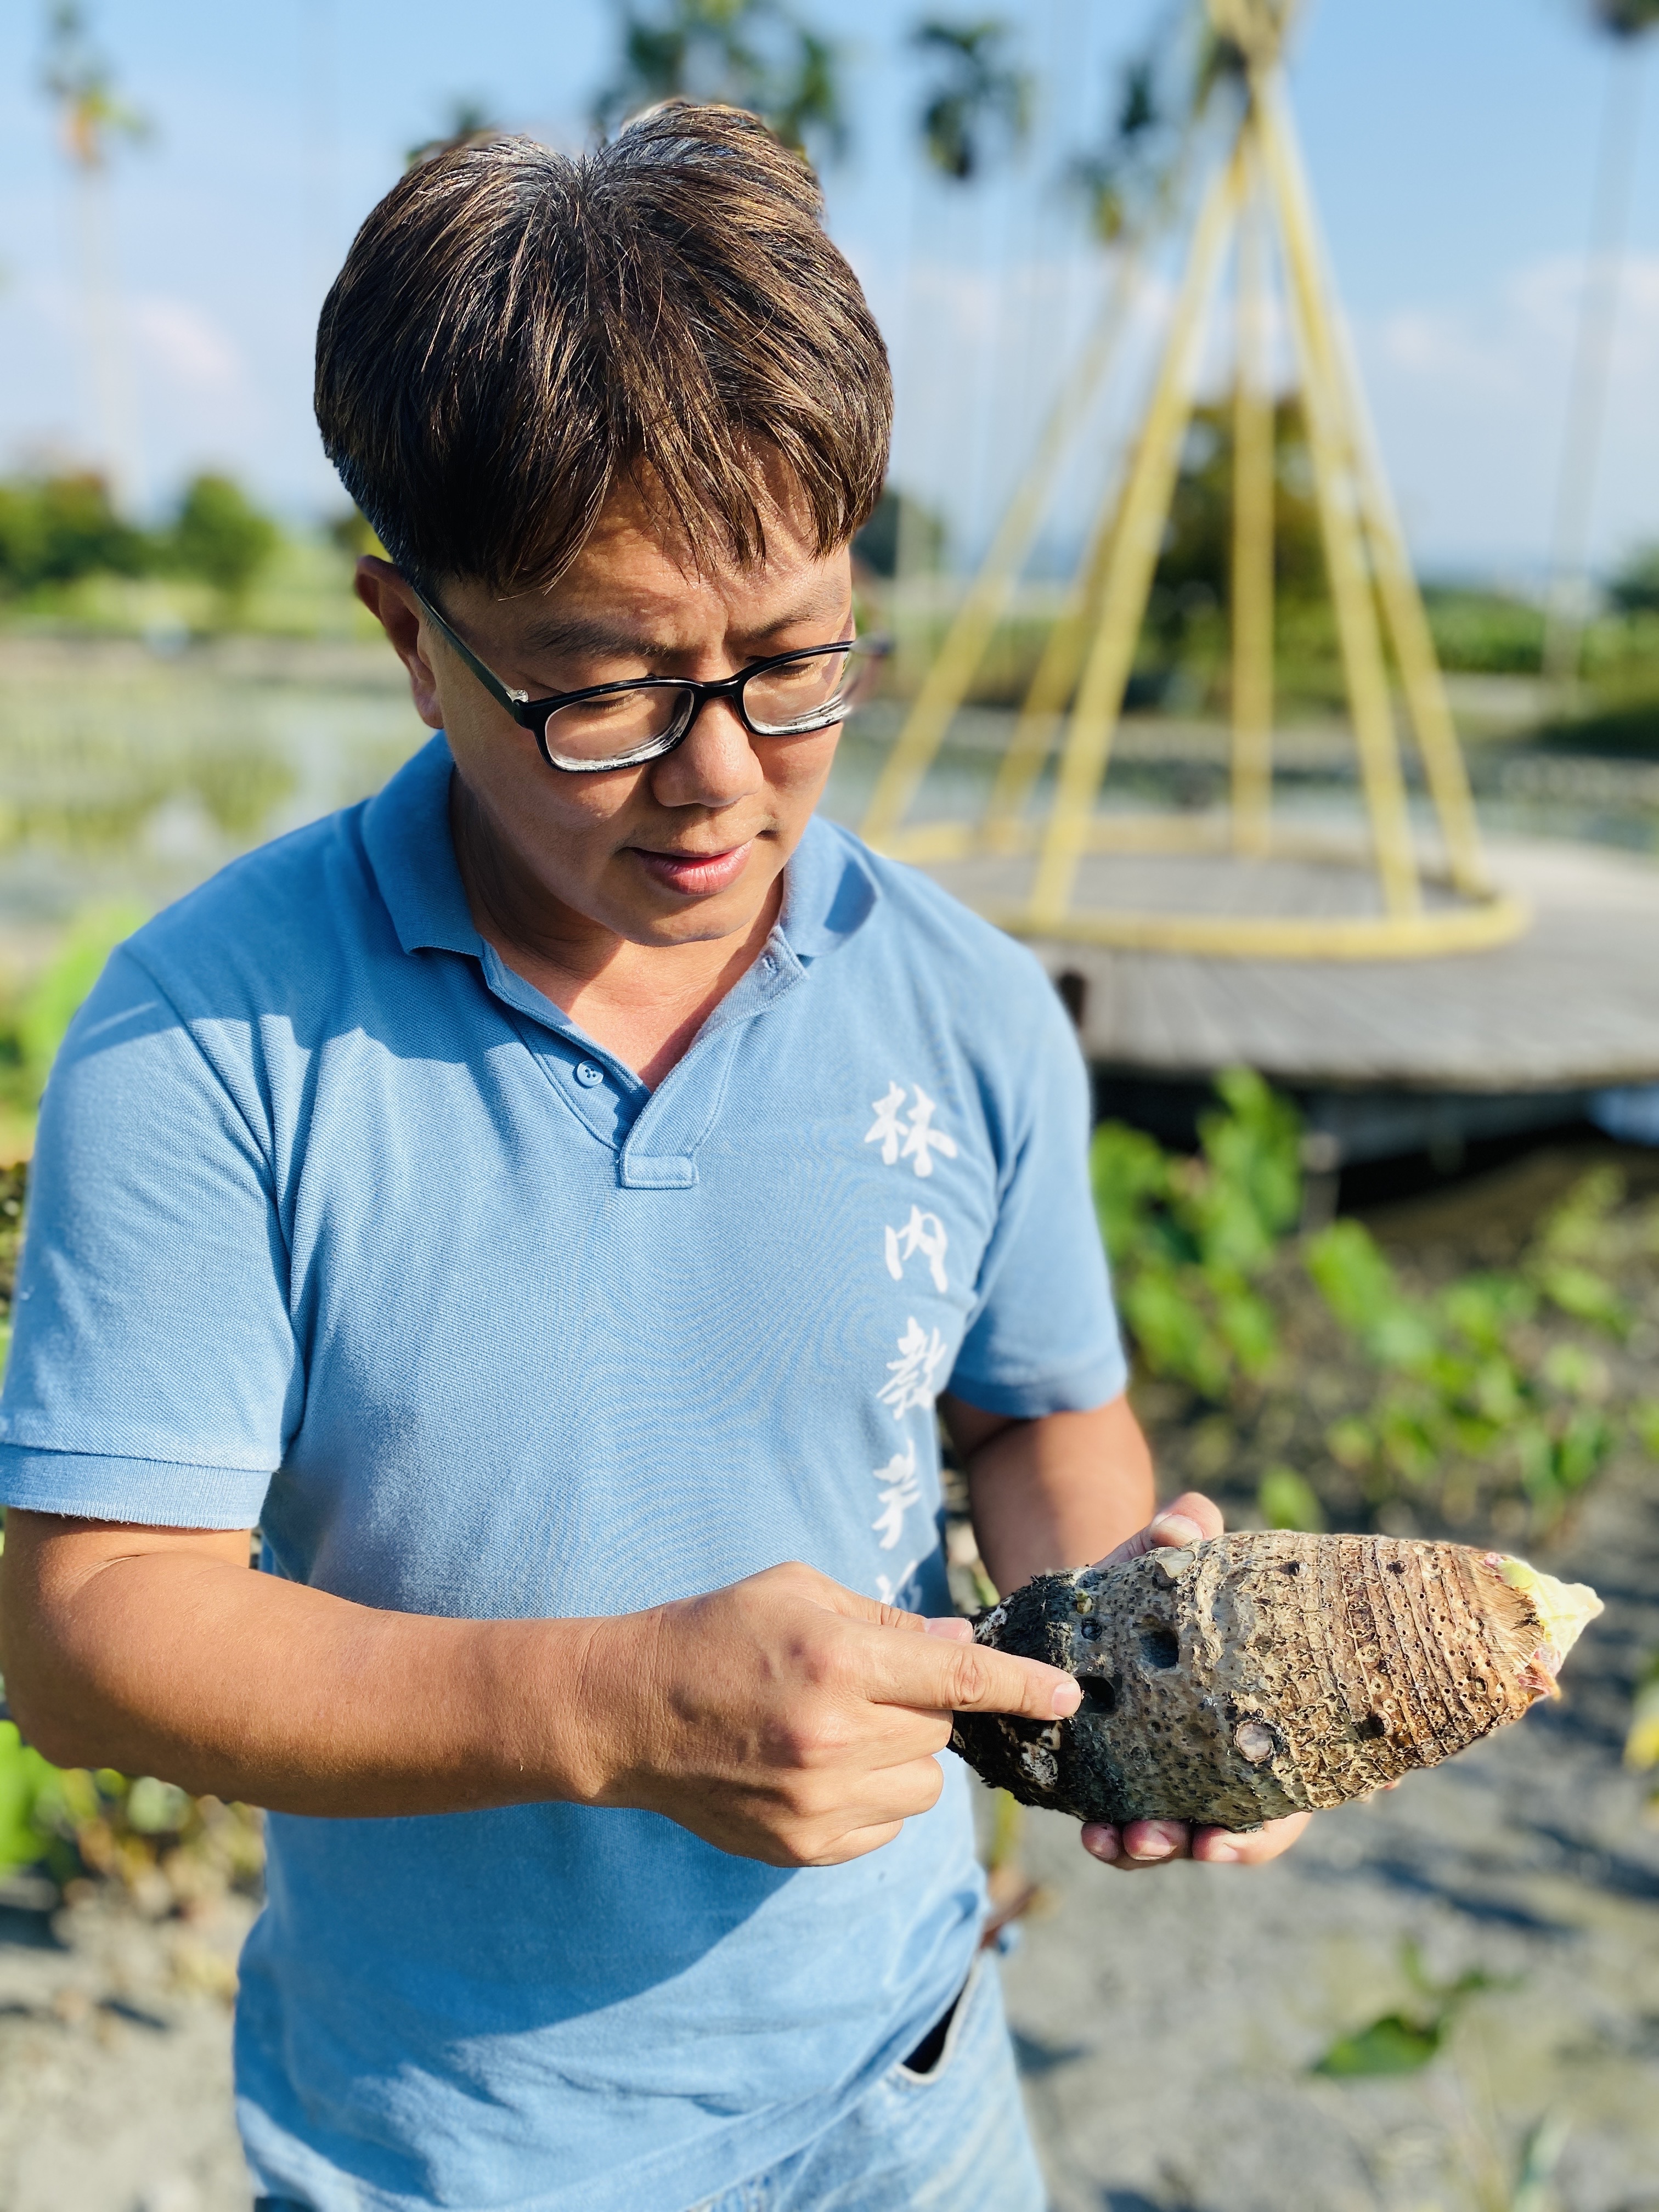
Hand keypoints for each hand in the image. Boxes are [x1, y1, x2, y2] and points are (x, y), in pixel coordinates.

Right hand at [582, 1561, 1080, 1868]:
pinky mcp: (802, 1846)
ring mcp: (817, 1801)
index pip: (958, 1678)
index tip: (1070, 1696)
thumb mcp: (799, 1591)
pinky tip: (823, 1767)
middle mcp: (833, 1737)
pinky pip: (886, 1827)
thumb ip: (885, 1620)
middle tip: (870, 1687)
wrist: (628, 1711)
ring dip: (905, 1757)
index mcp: (836, 1661)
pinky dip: (875, 1798)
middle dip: (925, 1708)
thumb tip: (959, 1641)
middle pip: (941, 1731)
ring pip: (924, 1787)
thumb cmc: (717, 1632)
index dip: (1021, 1686)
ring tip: (845, 1730)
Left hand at [1075, 1491, 1312, 1873]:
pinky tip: (1091, 1832)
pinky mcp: (1129, 1786)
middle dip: (1213, 1844)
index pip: (1294, 1785)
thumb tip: (1179, 1523)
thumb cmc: (1160, 1583)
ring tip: (1122, 1841)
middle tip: (1184, 1841)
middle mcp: (1229, 1763)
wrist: (1104, 1601)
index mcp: (1262, 1718)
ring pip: (1179, 1837)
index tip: (1245, 1834)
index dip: (1285, 1818)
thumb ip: (1182, 1533)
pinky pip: (1126, 1827)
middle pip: (1240, 1829)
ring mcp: (1179, 1782)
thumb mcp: (1170, 1558)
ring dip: (1154, 1849)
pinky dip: (1112, 1838)